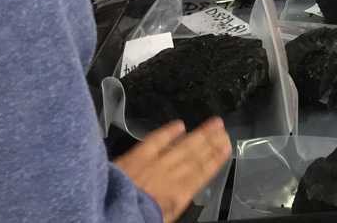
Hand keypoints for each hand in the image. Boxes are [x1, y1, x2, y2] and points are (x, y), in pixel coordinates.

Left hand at [114, 118, 230, 222]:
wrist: (110, 214)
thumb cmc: (138, 218)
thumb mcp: (164, 216)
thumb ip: (175, 202)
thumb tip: (184, 193)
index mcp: (178, 194)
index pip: (201, 173)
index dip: (215, 159)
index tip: (226, 147)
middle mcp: (171, 175)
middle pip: (195, 156)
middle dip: (211, 142)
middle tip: (223, 130)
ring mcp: (154, 163)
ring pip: (182, 146)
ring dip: (199, 134)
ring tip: (213, 124)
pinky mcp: (136, 156)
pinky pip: (155, 140)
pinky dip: (168, 132)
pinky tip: (179, 125)